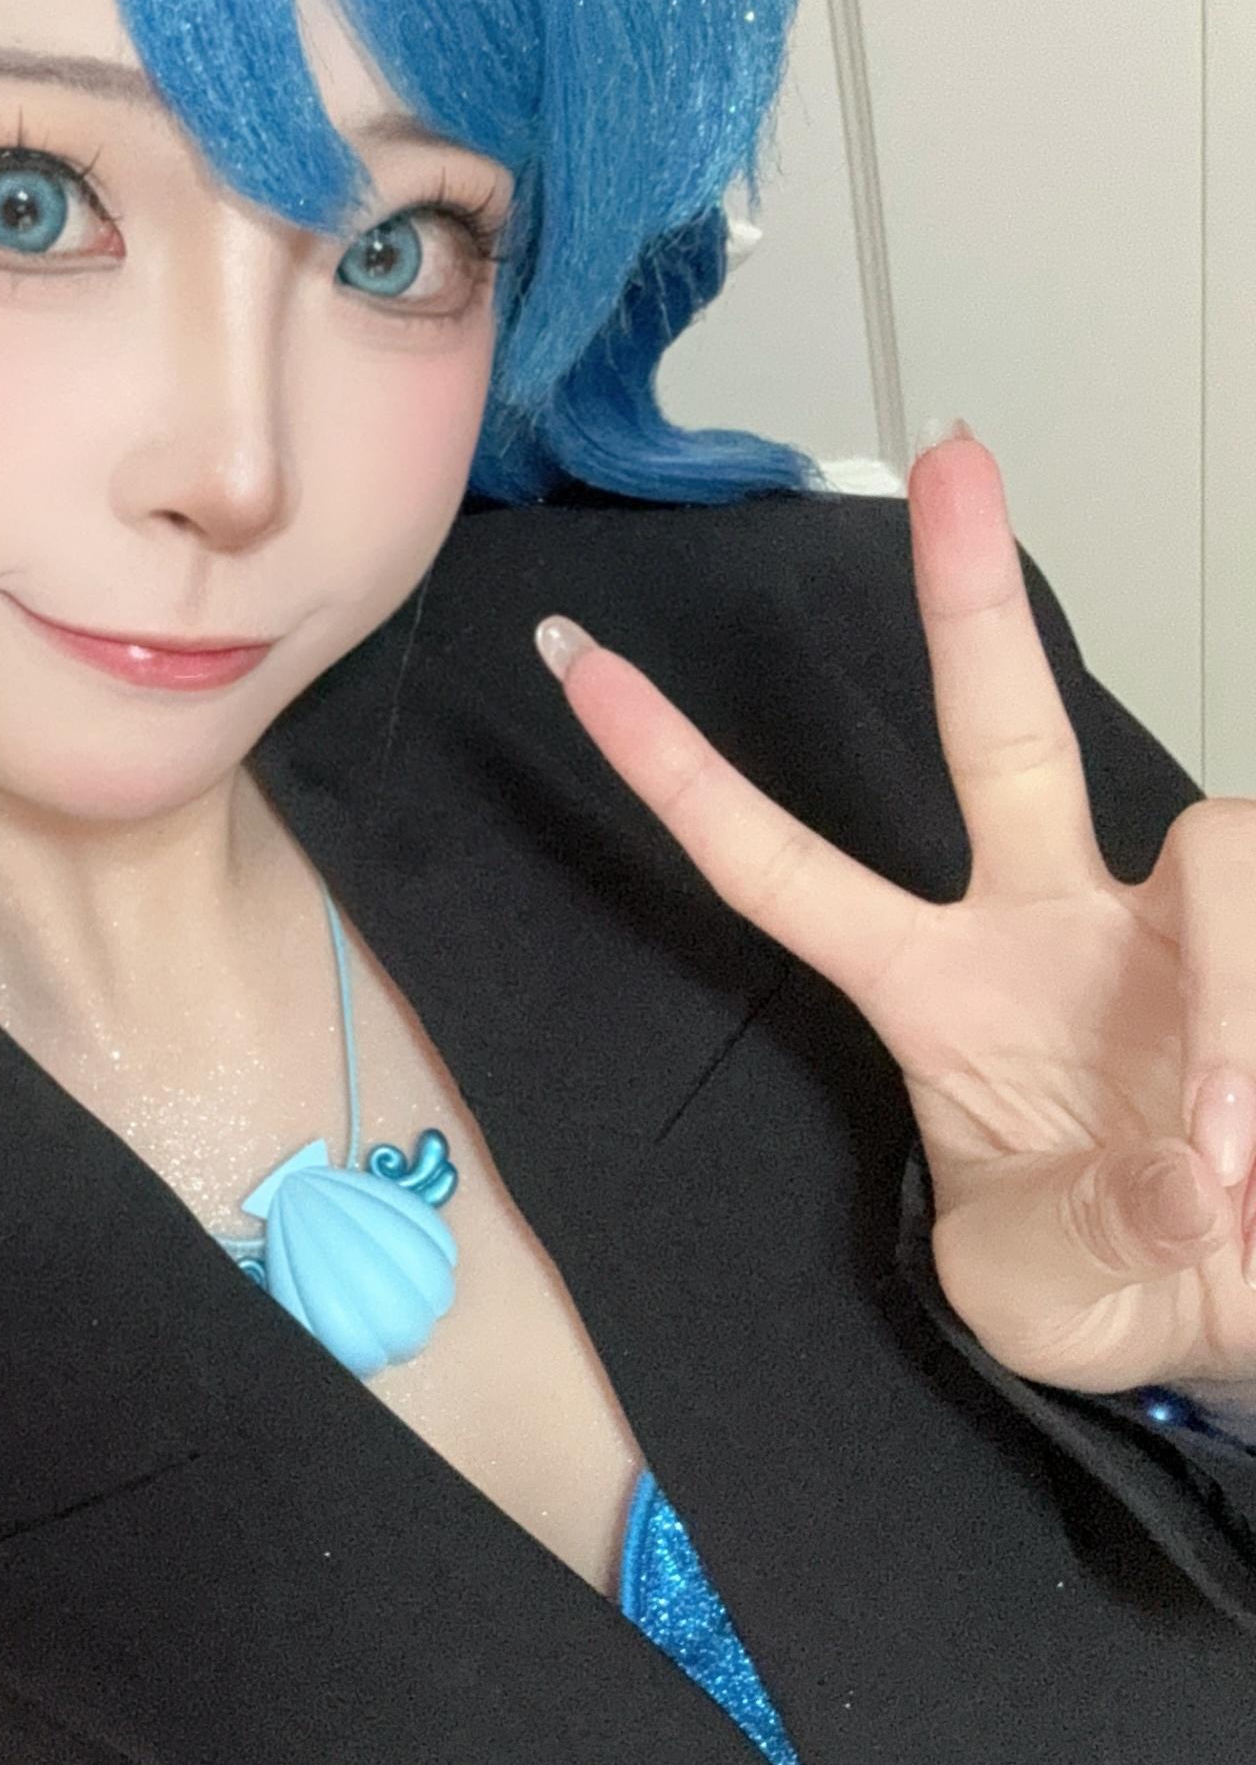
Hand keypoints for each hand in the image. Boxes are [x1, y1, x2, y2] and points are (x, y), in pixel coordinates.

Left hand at [533, 425, 1255, 1407]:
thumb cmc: (1116, 1285)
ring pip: (1214, 848)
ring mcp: (1182, 925)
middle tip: (952, 451)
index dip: (681, 775)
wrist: (1246, 1312)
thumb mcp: (1037, 1297)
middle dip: (972, 591)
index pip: (781, 868)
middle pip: (1001, 727)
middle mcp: (1054, 923)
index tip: (576, 663)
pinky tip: (1254, 1161)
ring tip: (1225, 1166)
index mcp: (939, 992)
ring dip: (1235, 1012)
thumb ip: (1079, 1236)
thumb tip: (1188, 1165)